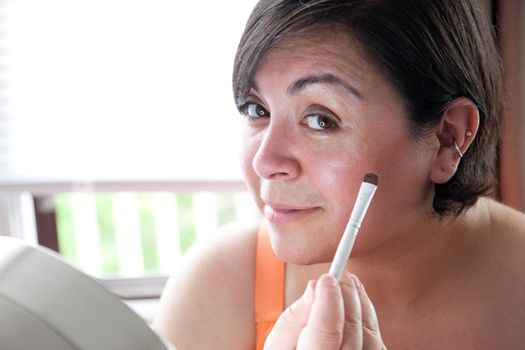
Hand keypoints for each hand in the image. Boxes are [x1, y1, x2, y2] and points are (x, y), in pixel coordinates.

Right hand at [264, 271, 385, 348]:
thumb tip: (315, 288)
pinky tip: (360, 309)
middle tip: (342, 274)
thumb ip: (293, 318)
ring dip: (363, 307)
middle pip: (352, 332)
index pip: (326, 332)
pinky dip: (370, 324)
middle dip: (348, 298)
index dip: (329, 301)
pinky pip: (378, 349)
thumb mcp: (277, 347)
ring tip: (352, 285)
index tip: (327, 278)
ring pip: (371, 340)